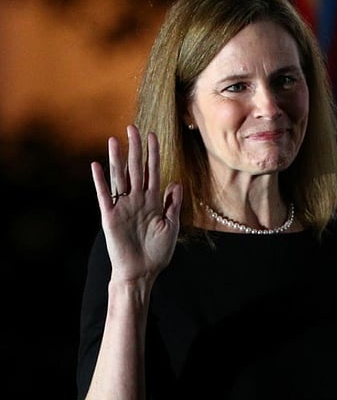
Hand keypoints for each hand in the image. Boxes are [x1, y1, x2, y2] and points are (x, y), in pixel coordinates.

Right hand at [91, 125, 182, 285]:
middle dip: (135, 148)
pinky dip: (100, 181)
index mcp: (153, 200)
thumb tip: (176, 182)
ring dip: (117, 159)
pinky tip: (97, 166)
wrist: (143, 272)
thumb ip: (173, 204)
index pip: (153, 171)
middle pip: (135, 168)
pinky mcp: (110, 217)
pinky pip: (105, 196)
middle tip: (133, 127)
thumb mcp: (171, 225)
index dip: (153, 154)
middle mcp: (137, 199)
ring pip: (120, 177)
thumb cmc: (158, 251)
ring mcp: (123, 206)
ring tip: (115, 140)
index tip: (154, 135)